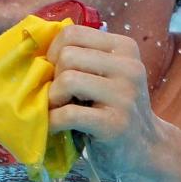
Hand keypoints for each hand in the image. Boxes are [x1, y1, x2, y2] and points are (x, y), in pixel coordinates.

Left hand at [45, 25, 167, 181]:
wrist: (145, 148)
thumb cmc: (113, 108)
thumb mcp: (105, 74)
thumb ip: (81, 57)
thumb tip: (35, 46)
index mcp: (124, 48)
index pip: (73, 33)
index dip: (53, 51)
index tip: (54, 71)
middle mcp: (129, 67)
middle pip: (67, 55)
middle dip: (53, 78)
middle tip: (59, 96)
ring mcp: (124, 95)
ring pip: (67, 80)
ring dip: (53, 99)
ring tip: (59, 110)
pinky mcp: (115, 124)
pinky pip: (69, 114)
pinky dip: (54, 121)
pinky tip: (56, 127)